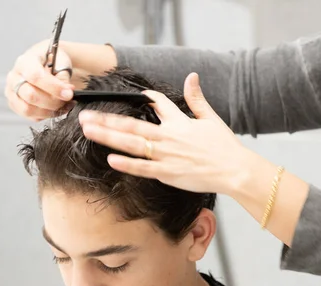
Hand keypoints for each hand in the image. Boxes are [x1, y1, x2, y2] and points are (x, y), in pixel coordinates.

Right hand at [5, 40, 74, 121]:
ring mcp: (11, 92)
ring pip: (28, 109)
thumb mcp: (61, 62)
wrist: (46, 64)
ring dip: (49, 111)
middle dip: (52, 102)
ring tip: (63, 105)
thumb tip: (66, 93)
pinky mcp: (15, 104)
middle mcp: (14, 77)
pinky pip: (29, 116)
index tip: (68, 94)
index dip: (53, 87)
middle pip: (30, 95)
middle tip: (67, 100)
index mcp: (24, 62)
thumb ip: (63, 77)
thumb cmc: (52, 61)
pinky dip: (45, 115)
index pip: (35, 76)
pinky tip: (55, 109)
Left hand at [78, 73, 251, 195]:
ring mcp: (166, 155)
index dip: (142, 97)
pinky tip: (110, 159)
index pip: (156, 103)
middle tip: (85, 116)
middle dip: (106, 119)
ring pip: (132, 144)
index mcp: (179, 122)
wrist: (235, 170)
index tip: (126, 94)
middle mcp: (168, 136)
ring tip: (88, 130)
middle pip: (131, 125)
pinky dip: (127, 164)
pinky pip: (143, 168)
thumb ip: (197, 98)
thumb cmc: (225, 147)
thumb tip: (192, 76)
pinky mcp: (168, 173)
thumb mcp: (212, 118)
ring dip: (108, 136)